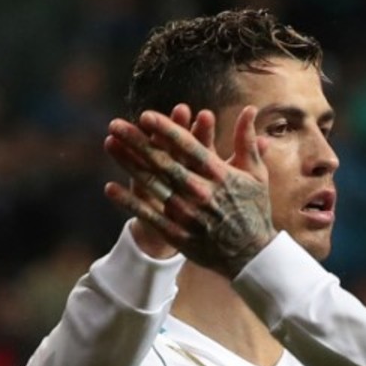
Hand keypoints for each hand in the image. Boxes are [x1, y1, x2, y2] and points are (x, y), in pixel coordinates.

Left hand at [104, 106, 275, 277]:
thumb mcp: (256, 174)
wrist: (252, 256)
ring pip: (153, 185)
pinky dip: (129, 202)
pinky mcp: (179, 234)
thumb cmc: (254, 210)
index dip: (166, 130)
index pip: (188, 147)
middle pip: (163, 162)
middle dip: (137, 141)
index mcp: (220, 175)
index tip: (146, 115)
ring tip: (109, 144)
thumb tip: (249, 108)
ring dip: (128, 163)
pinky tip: (110, 187)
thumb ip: (246, 141)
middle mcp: (201, 192)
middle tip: (115, 123)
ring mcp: (188, 214)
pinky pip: (149, 215)